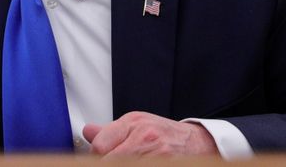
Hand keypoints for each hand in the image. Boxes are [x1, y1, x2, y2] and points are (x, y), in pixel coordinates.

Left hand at [83, 111, 218, 156]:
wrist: (198, 142)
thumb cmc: (166, 134)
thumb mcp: (137, 124)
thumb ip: (110, 131)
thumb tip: (87, 132)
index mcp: (133, 123)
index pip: (99, 146)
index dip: (94, 158)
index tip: (95, 160)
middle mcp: (144, 137)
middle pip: (108, 161)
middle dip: (106, 163)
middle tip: (110, 160)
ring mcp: (157, 155)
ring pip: (123, 164)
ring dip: (122, 164)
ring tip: (128, 160)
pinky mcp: (165, 163)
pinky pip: (139, 166)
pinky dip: (136, 166)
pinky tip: (137, 163)